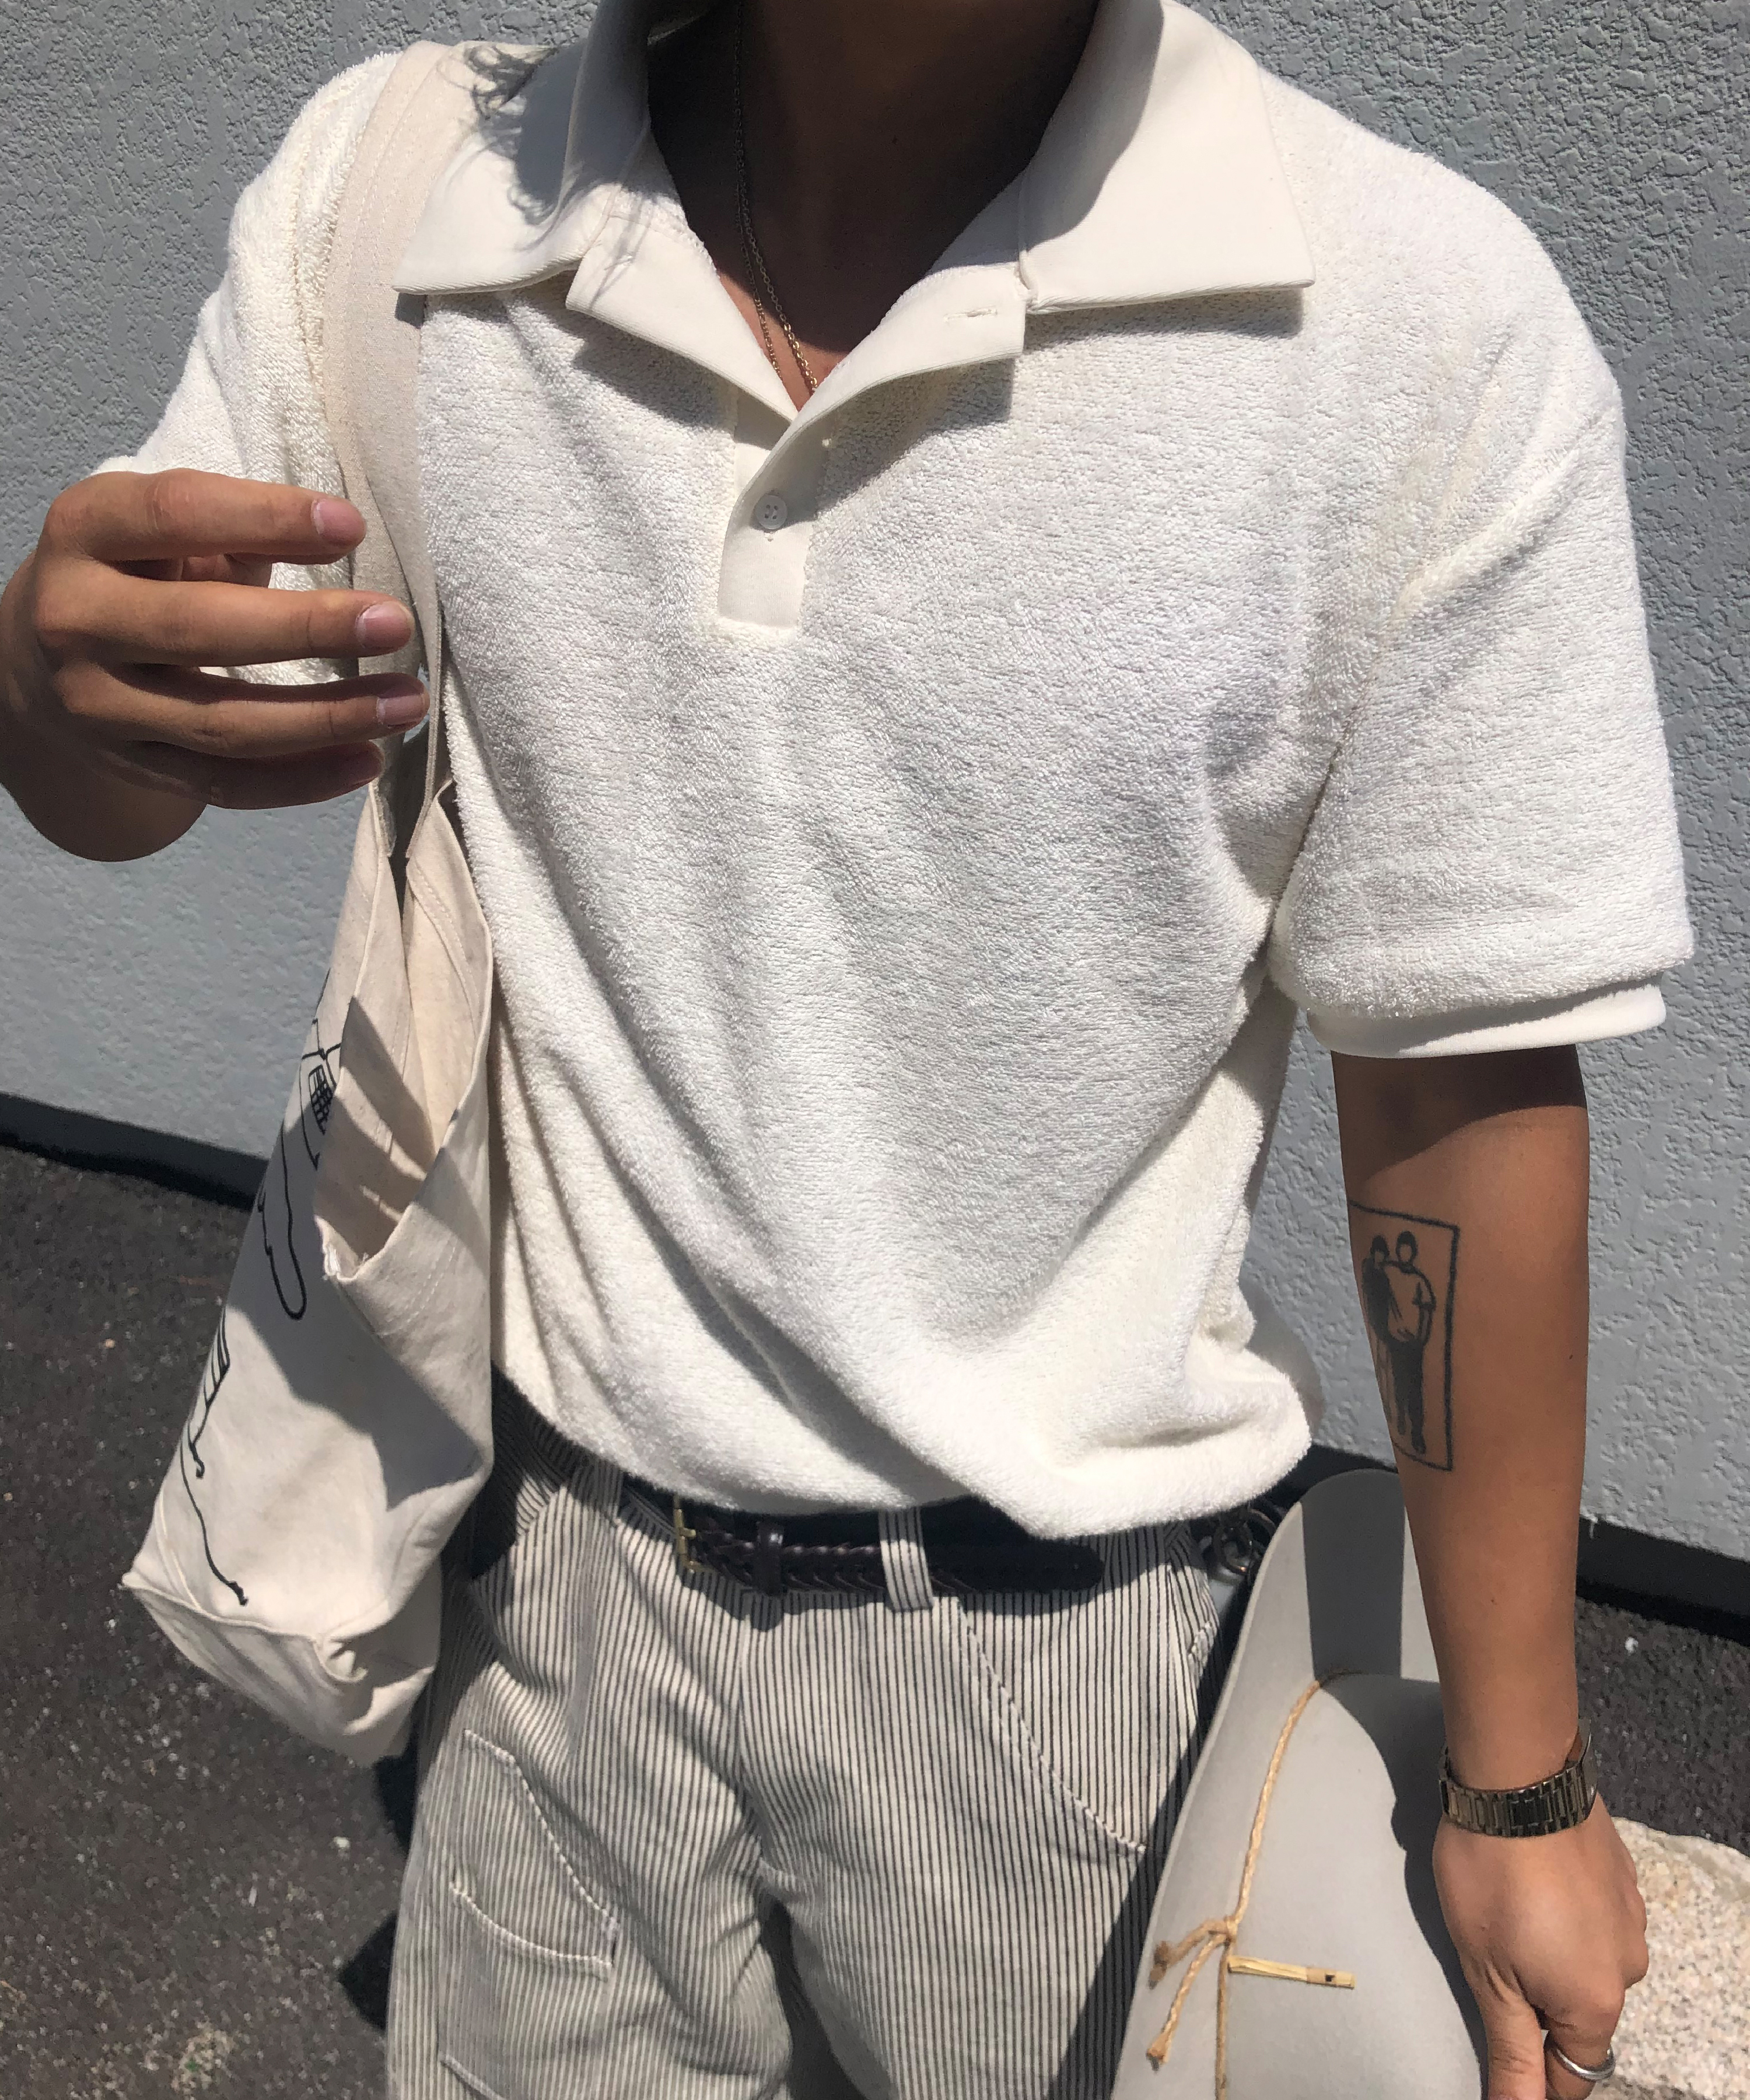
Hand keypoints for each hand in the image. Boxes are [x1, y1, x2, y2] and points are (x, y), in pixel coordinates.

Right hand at [0, 467, 425, 858]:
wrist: (41, 660)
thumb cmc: (136, 573)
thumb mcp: (165, 530)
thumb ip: (241, 525)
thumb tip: (339, 531)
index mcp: (85, 532)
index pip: (175, 515)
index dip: (265, 517)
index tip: (352, 527)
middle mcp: (77, 620)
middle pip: (200, 630)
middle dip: (308, 630)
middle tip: (394, 622)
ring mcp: (98, 704)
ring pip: (222, 723)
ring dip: (326, 717)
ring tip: (406, 702)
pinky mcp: (133, 767)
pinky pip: (225, 785)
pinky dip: (302, 781)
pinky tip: (367, 760)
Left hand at [1435, 1797, 1647, 2098]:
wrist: (1518, 1778)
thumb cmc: (1492, 1877)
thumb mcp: (1489, 1975)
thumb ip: (1511, 2053)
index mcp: (1596, 2003)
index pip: (1571, 2071)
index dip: (1533, 2073)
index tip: (1504, 2045)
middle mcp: (1627, 1968)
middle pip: (1578, 2015)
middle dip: (1535, 2003)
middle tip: (1490, 1958)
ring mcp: (1629, 1918)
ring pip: (1584, 1963)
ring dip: (1548, 1954)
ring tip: (1505, 1913)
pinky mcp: (1620, 1878)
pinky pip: (1592, 1921)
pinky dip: (1562, 1917)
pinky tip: (1529, 1886)